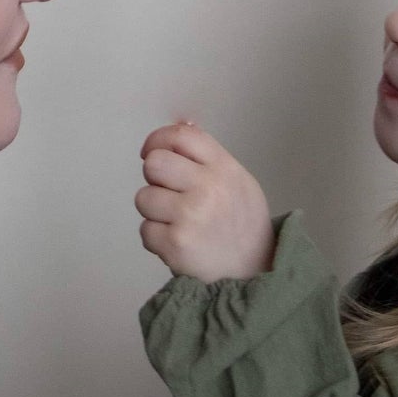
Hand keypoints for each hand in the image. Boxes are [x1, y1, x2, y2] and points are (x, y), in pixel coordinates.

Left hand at [135, 122, 275, 281]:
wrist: (254, 272)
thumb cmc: (242, 223)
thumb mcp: (237, 179)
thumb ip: (208, 155)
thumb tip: (181, 125)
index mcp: (223, 167)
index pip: (180, 136)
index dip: (158, 140)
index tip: (151, 151)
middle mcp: (208, 187)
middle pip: (154, 163)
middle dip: (154, 177)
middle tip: (168, 192)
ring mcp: (190, 216)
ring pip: (143, 197)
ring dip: (154, 211)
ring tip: (177, 222)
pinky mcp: (175, 244)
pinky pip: (145, 230)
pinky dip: (156, 238)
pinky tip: (178, 242)